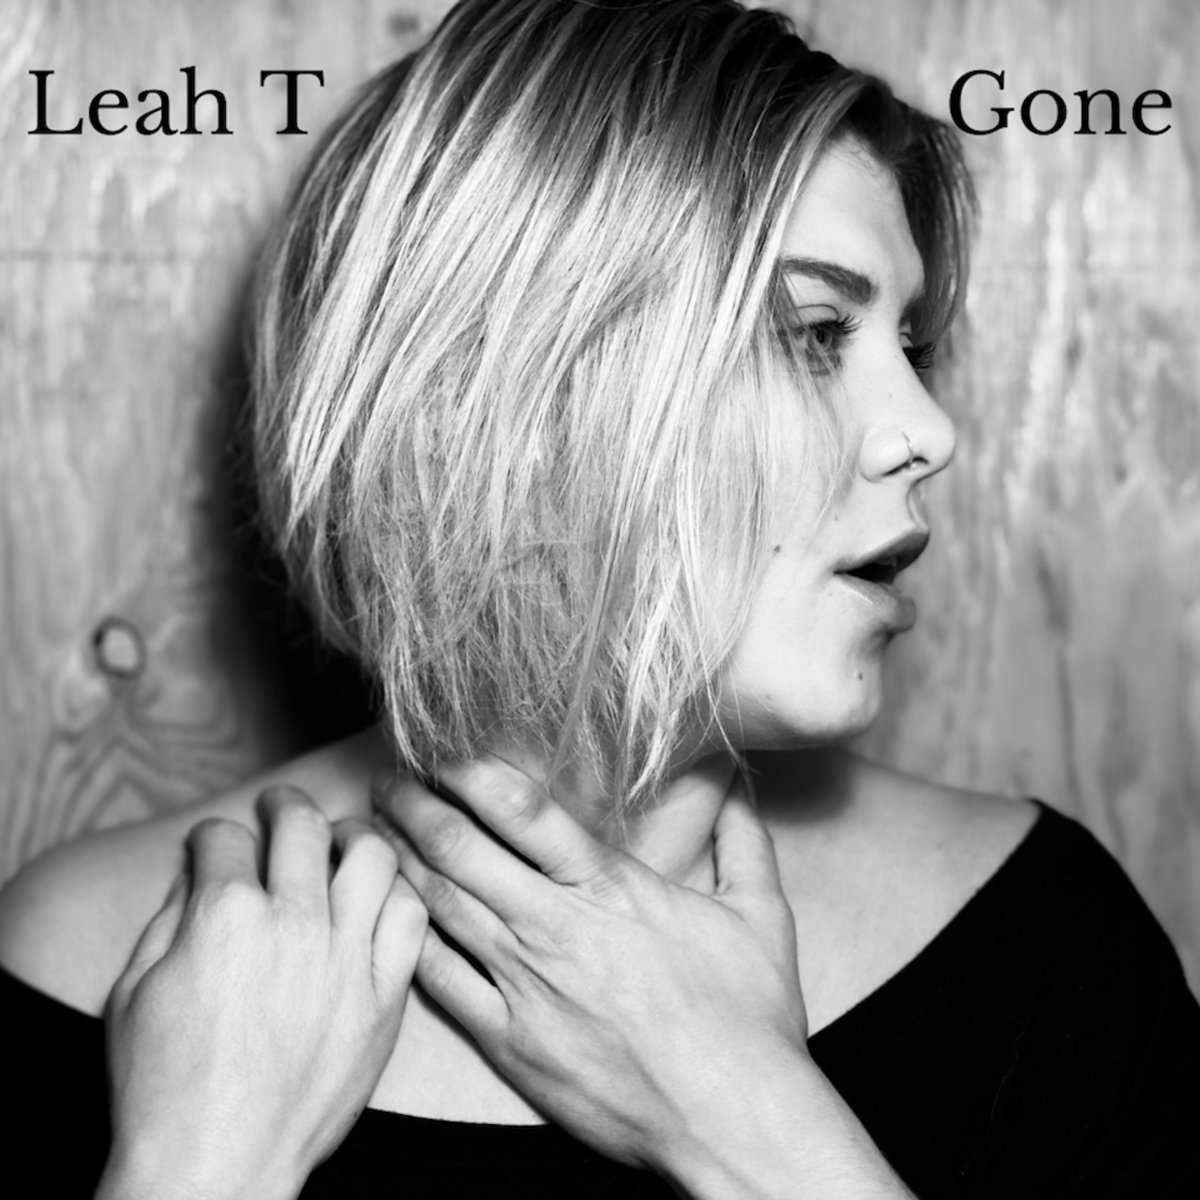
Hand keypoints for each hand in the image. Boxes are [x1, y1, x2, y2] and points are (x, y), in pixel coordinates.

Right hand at [97, 786, 425, 1199]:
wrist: (219, 1166)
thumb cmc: (163, 1088)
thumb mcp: (133, 991)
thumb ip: (170, 916)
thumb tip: (198, 870)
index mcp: (224, 917)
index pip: (226, 837)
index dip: (213, 835)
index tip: (214, 844)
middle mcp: (294, 925)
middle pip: (303, 826)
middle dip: (284, 804)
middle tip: (280, 805)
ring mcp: (346, 960)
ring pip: (374, 856)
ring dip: (356, 834)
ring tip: (343, 837)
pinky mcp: (384, 998)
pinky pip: (412, 918)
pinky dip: (400, 893)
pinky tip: (383, 894)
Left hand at [370, 758, 807, 1175]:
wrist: (732, 1123)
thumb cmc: (749, 1019)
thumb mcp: (762, 916)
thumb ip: (743, 843)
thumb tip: (740, 789)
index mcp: (612, 889)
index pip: (525, 812)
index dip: (473, 772)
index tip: (444, 751)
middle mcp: (556, 927)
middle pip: (463, 851)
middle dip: (415, 808)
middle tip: (386, 781)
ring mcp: (527, 986)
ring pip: (441, 907)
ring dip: (400, 862)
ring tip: (370, 832)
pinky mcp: (511, 1041)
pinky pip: (441, 981)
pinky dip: (407, 941)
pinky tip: (386, 915)